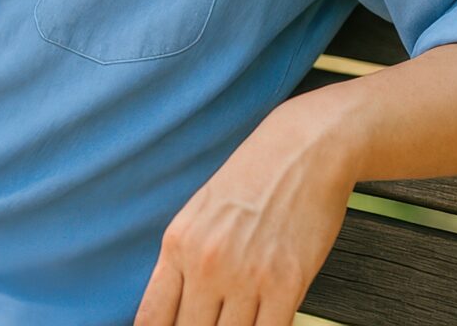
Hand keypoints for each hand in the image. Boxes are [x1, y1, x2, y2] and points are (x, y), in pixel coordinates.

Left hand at [134, 100, 356, 325]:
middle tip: (214, 322)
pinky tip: (264, 322)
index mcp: (178, 244)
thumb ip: (183, 261)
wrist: (304, 148)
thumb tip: (172, 311)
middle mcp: (206, 263)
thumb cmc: (253, 177)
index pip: (152, 318)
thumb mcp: (200, 213)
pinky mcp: (287, 283)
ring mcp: (247, 276)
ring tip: (240, 319)